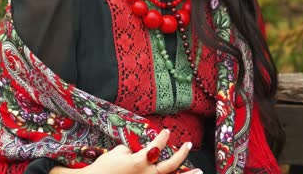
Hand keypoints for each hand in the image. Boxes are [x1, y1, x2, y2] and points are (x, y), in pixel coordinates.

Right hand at [80, 129, 200, 173]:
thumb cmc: (103, 168)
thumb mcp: (117, 153)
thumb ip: (132, 150)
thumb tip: (140, 151)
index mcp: (140, 162)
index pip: (156, 146)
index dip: (162, 138)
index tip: (166, 132)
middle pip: (170, 165)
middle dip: (181, 155)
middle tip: (188, 145)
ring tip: (199, 171)